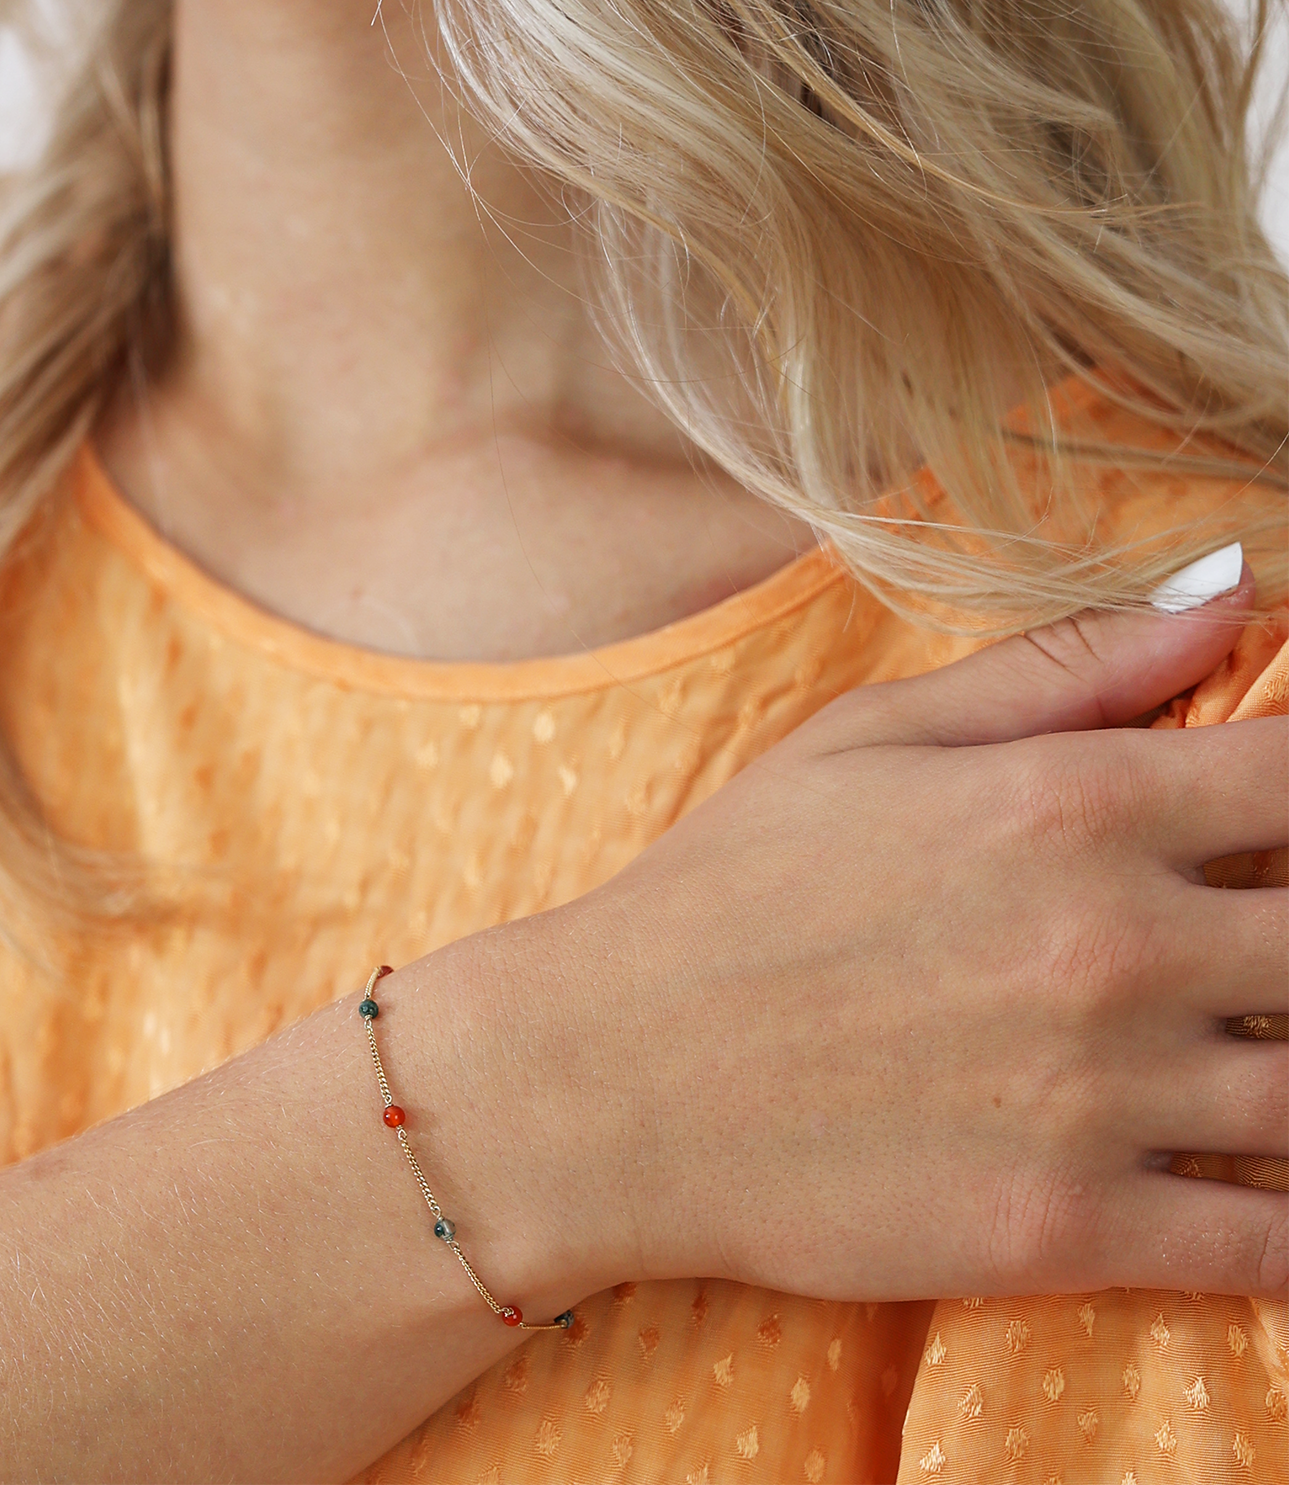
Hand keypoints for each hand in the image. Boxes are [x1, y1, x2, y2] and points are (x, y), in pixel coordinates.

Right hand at [506, 557, 1288, 1301]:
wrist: (608, 1079)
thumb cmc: (729, 891)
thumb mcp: (868, 739)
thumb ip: (1063, 667)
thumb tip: (1233, 589)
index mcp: (1070, 804)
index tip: (1275, 821)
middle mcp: (1115, 943)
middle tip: (1239, 942)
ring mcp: (1105, 1099)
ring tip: (1230, 1039)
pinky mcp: (1078, 1233)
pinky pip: (1281, 1241)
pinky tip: (1248, 1170)